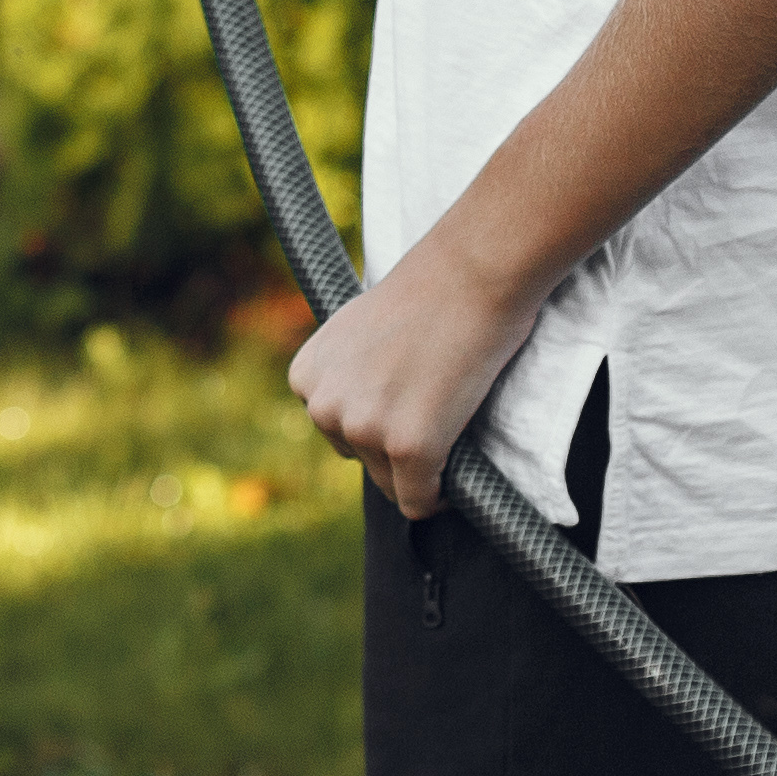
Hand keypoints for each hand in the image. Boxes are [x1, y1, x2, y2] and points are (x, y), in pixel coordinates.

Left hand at [285, 236, 531, 518]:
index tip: (407, 395)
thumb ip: (346, 376)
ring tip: (447, 417)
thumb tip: (354, 421)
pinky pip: (418, 502)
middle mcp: (323, 406)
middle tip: (434, 402)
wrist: (471, 273)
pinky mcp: (408, 447)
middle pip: (361, 459)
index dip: (377, 420)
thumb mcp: (357, 331)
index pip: (336, 431)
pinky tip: (455, 472)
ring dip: (420, 466)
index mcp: (305, 377)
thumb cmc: (427, 294)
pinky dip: (438, 496)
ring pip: (390, 484)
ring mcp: (363, 428)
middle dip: (396, 444)